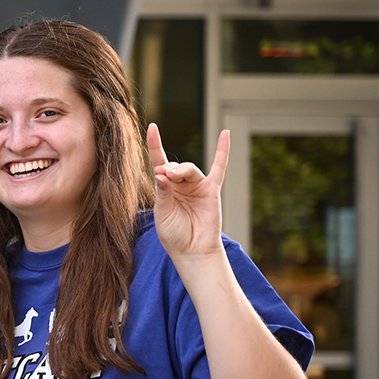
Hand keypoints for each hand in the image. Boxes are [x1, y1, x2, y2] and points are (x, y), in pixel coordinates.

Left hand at [147, 124, 228, 261]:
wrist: (192, 251)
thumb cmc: (174, 235)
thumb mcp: (163, 213)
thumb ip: (163, 192)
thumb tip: (161, 172)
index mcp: (165, 188)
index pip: (158, 162)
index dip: (154, 145)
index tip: (152, 127)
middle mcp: (180, 185)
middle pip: (174, 166)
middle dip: (168, 169)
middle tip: (164, 176)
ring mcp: (197, 186)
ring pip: (189, 168)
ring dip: (181, 169)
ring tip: (172, 175)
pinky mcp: (211, 190)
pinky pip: (219, 168)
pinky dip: (222, 151)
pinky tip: (226, 133)